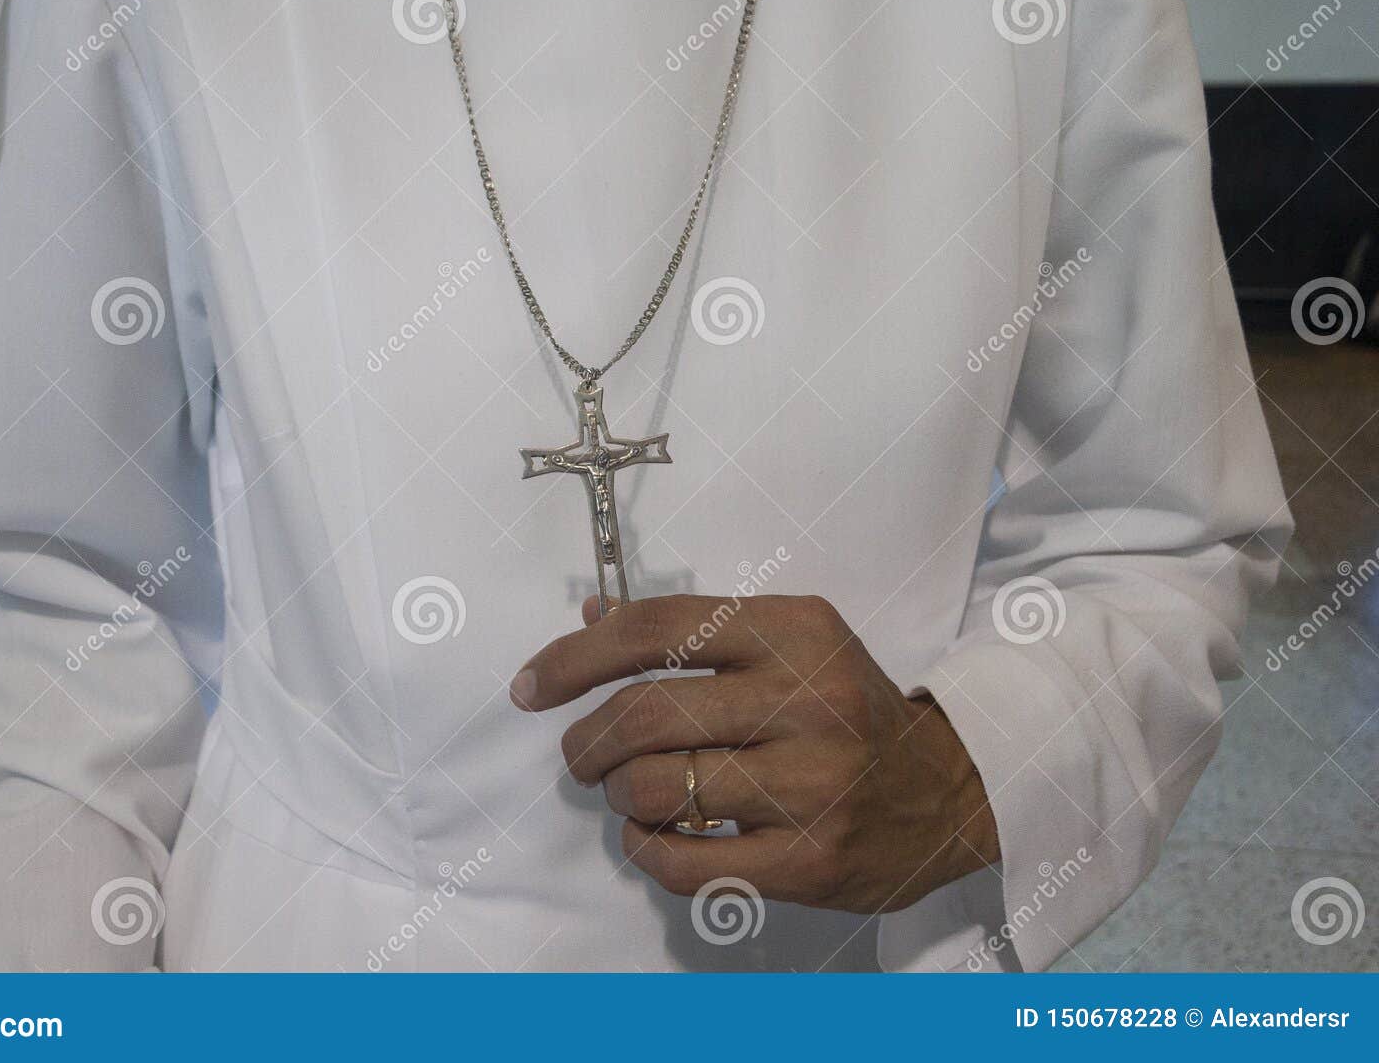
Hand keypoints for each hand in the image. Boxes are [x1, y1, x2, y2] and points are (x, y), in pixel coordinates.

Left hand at [511, 593, 999, 911]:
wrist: (947, 788)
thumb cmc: (845, 707)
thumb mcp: (786, 642)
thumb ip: (691, 630)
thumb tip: (590, 616)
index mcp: (795, 629)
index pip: (652, 629)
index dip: (572, 659)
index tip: (532, 687)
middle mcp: (808, 700)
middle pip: (641, 715)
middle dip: (585, 740)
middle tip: (580, 753)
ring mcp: (813, 786)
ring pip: (653, 790)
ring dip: (616, 794)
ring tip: (629, 792)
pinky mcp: (810, 861)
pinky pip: (682, 862)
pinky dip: (644, 849)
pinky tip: (654, 835)